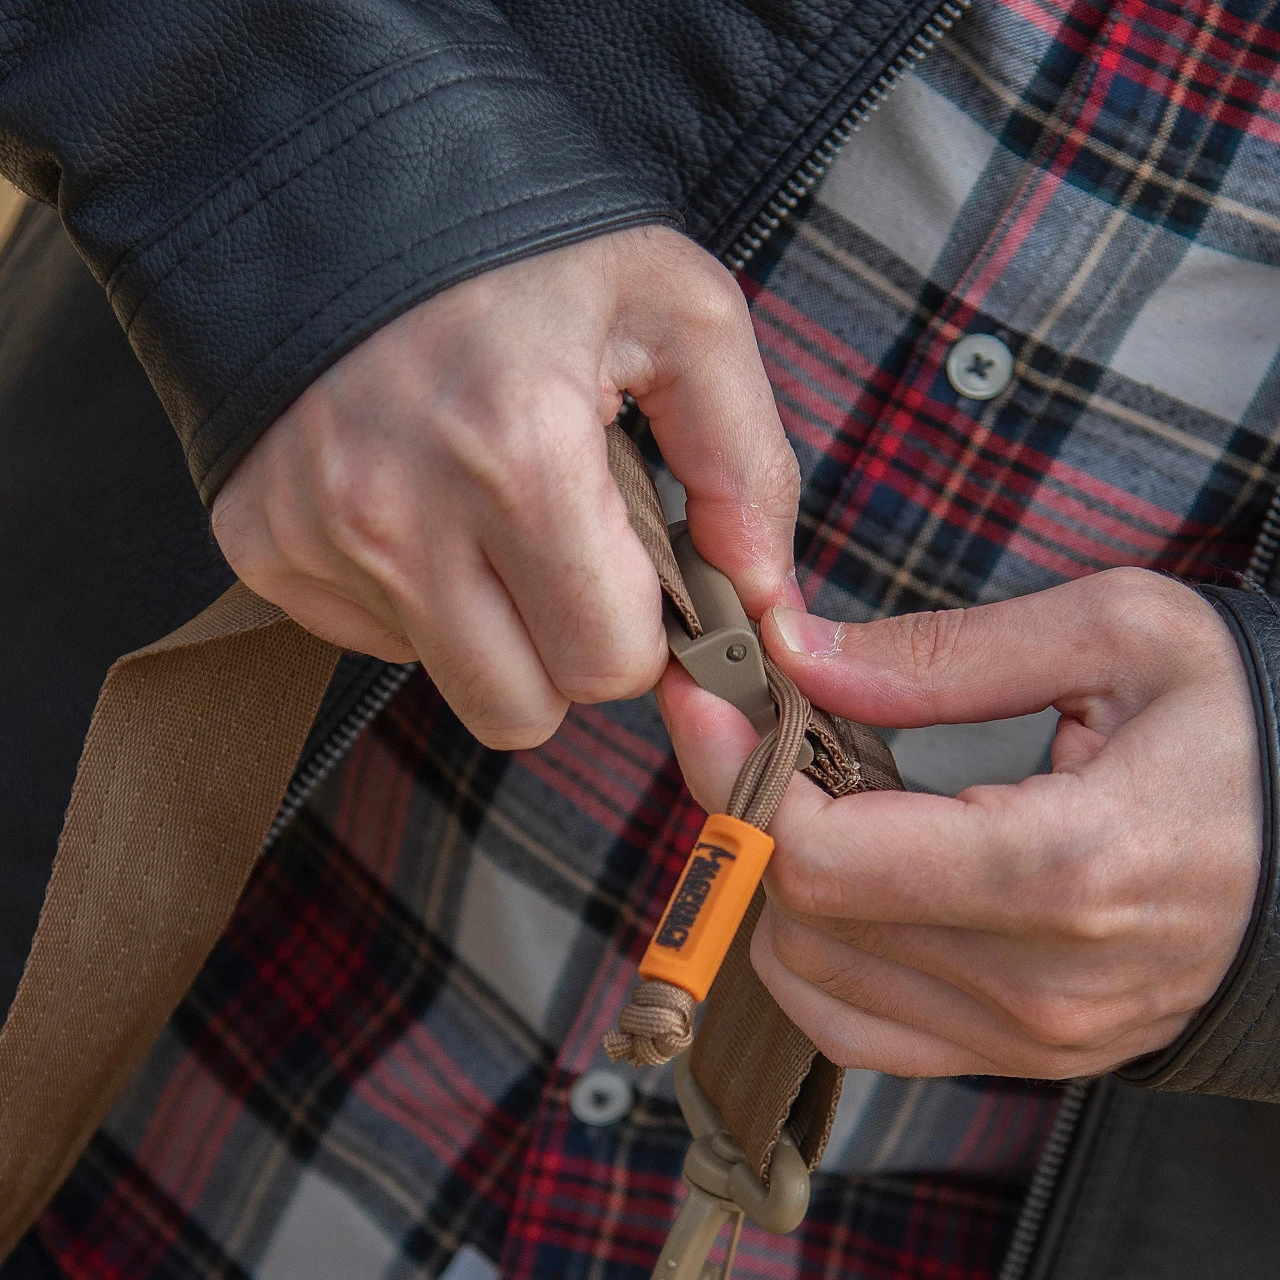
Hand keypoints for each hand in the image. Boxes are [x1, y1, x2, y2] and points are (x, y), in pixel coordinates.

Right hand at [211, 225, 799, 748]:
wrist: (357, 184)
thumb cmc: (532, 244)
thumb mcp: (679, 312)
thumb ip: (747, 465)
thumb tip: (765, 597)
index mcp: (521, 455)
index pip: (607, 665)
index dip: (643, 631)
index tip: (640, 573)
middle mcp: (401, 513)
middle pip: (522, 708)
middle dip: (567, 649)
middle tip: (572, 555)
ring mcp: (318, 532)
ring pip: (446, 683)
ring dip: (493, 630)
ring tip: (497, 521)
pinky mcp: (262, 538)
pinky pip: (369, 636)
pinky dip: (412, 594)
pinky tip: (424, 506)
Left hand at [658, 568, 1262, 1078]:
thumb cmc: (1250, 728)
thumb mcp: (1120, 636)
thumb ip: (939, 655)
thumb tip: (797, 657)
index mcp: (1068, 867)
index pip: (822, 855)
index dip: (737, 768)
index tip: (708, 691)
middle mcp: (1040, 981)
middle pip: (800, 912)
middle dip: (746, 803)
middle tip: (753, 719)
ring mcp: (1031, 1037)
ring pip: (807, 976)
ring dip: (776, 872)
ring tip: (812, 784)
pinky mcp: (1022, 1055)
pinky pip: (854, 1024)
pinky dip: (815, 944)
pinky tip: (846, 866)